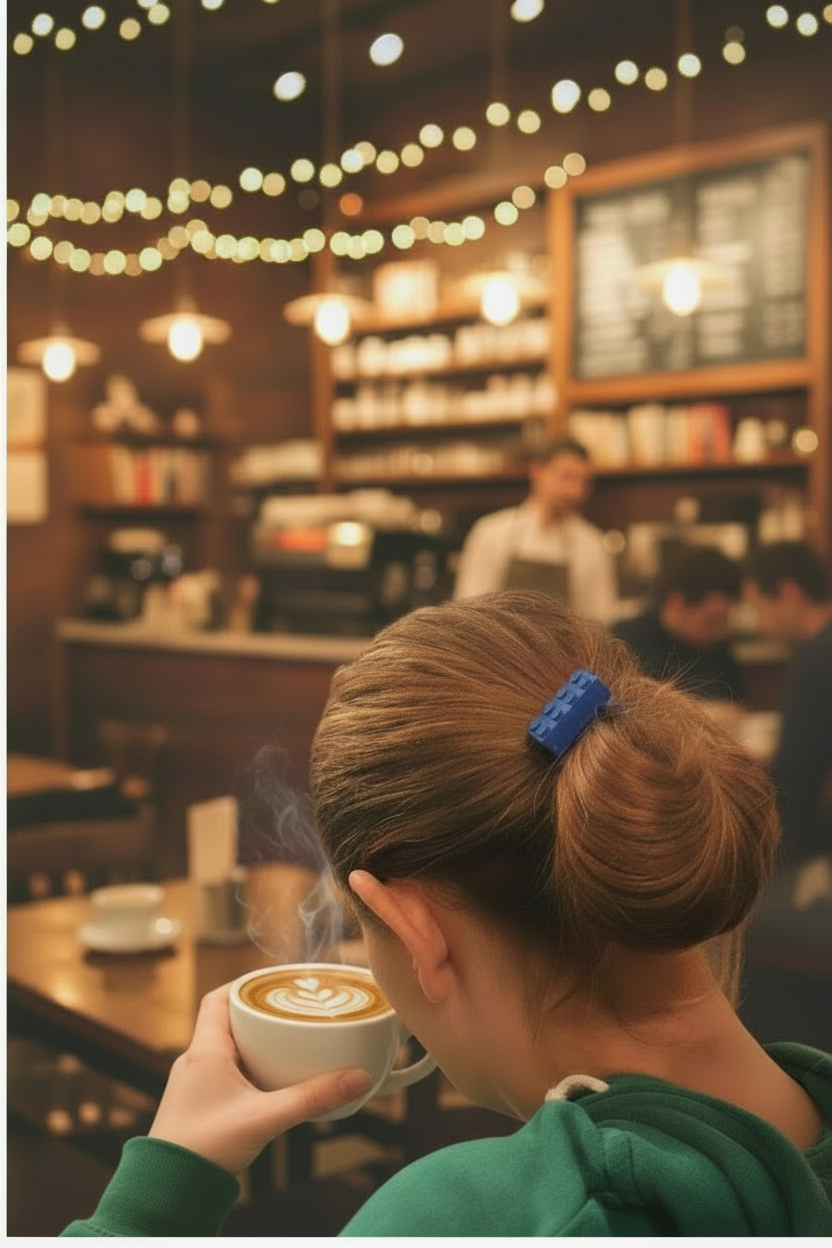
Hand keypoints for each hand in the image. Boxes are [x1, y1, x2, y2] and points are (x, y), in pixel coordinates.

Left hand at [148, 983, 373, 1175]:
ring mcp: (197, 1085)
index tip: (273, 980)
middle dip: (260, 1014)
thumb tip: (357, 1078)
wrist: (169, 1190)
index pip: (218, 998)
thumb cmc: (203, 1148)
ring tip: (290, 1042)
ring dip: (256, 1043)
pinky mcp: (201, 1107)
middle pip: (228, 1020)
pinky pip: (229, 1074)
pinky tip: (273, 1082)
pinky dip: (252, 1069)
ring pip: (229, 1049)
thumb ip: (312, 1098)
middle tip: (291, 1011)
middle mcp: (196, 1061)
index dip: (245, 984)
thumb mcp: (264, 1118)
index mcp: (204, 1050)